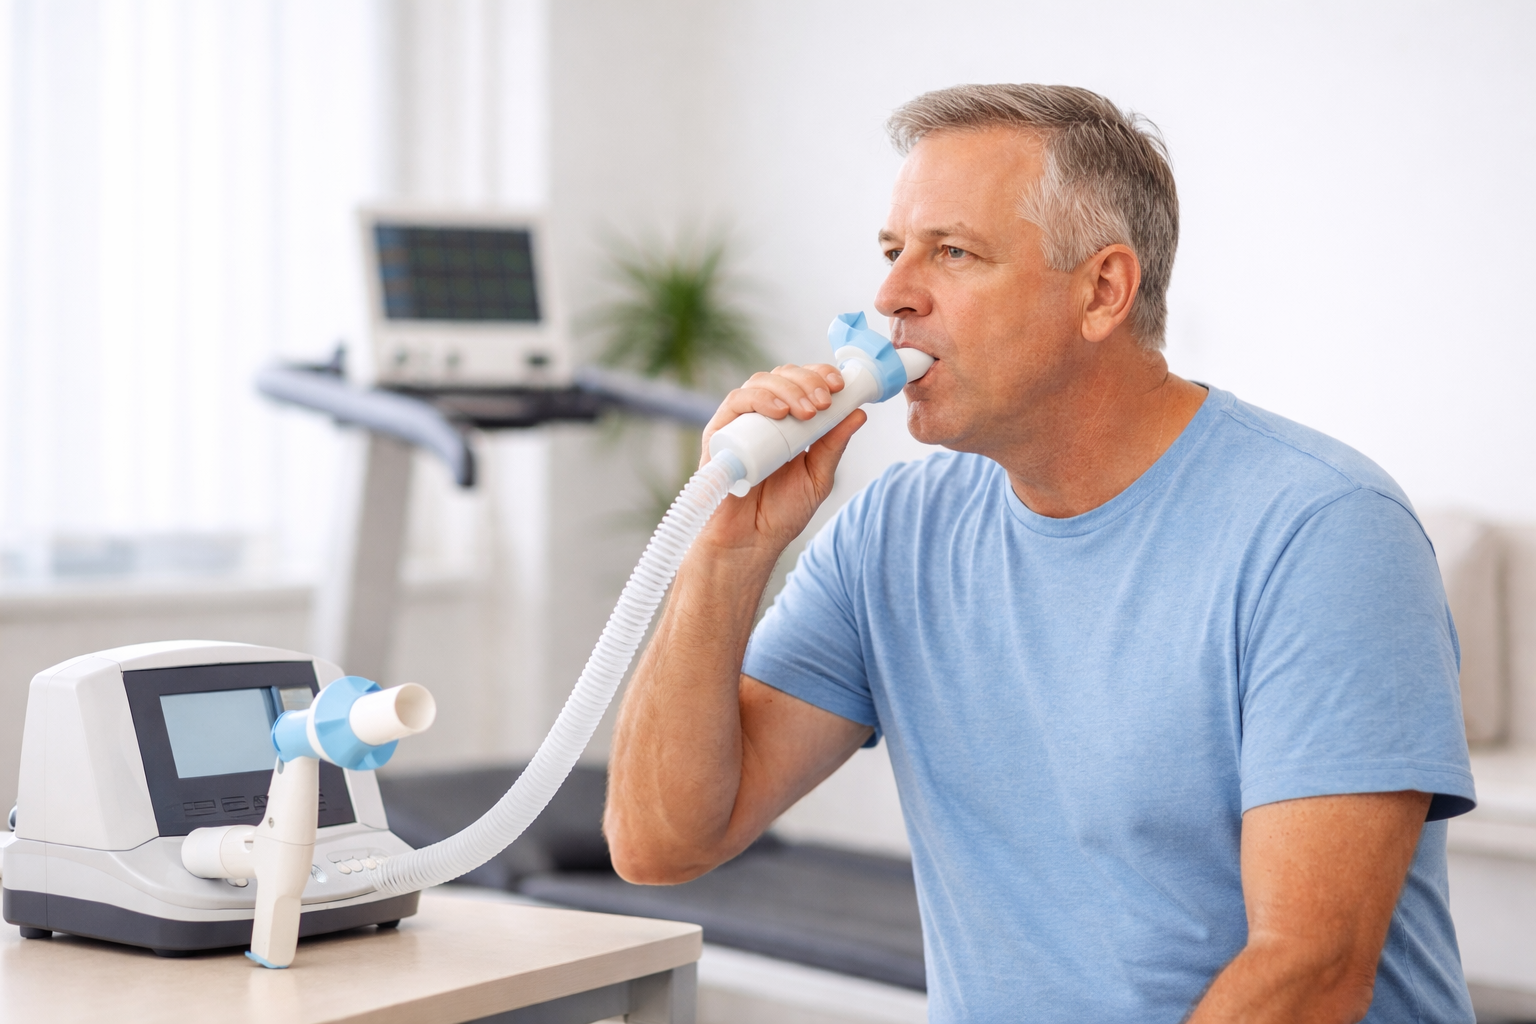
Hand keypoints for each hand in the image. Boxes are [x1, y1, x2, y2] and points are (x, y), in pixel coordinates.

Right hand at [697, 363, 866, 557]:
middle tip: (825, 401)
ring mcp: (740, 423)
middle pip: (782, 376)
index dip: (820, 375)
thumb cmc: (781, 513)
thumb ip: (834, 446)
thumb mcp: (818, 477)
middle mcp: (762, 417)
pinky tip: (780, 413)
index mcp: (788, 423)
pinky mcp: (719, 434)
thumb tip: (858, 413)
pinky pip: (736, 402)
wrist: (750, 542)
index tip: (840, 384)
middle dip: (808, 380)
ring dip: (789, 389)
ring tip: (808, 411)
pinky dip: (760, 400)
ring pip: (760, 382)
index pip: (802, 383)